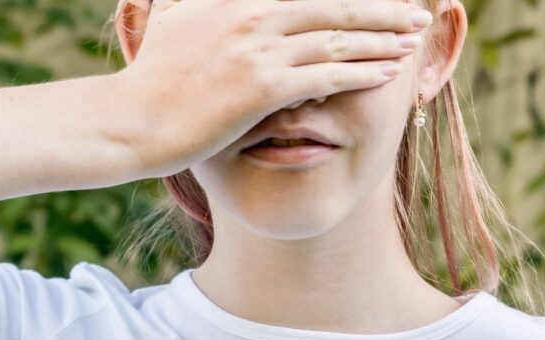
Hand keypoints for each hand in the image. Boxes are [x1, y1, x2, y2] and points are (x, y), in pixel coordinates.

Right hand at [113, 0, 432, 176]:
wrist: (130, 122)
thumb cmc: (149, 80)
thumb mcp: (169, 20)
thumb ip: (192, 0)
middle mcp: (251, 14)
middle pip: (332, 3)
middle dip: (380, 8)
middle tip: (413, 12)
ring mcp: (258, 49)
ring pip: (336, 37)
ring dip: (382, 38)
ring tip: (410, 40)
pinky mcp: (262, 87)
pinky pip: (327, 75)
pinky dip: (363, 72)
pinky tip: (387, 73)